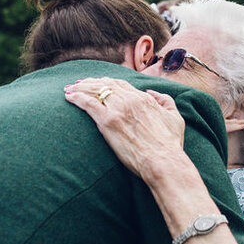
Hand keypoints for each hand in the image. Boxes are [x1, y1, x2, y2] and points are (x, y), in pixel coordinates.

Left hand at [64, 77, 185, 179]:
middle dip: (90, 82)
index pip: (120, 84)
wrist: (163, 161)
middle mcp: (129, 100)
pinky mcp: (107, 122)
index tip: (98, 82)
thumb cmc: (170, 145)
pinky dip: (77, 97)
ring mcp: (118, 110)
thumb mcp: (175, 118)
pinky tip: (68, 97)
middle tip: (78, 83)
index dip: (107, 81)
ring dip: (80, 87)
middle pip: (105, 84)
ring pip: (94, 91)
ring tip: (69, 88)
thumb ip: (165, 101)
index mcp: (143, 98)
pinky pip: (88, 104)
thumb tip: (151, 93)